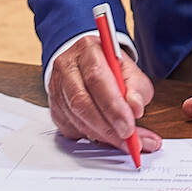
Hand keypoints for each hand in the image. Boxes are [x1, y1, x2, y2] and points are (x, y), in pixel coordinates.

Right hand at [47, 36, 162, 153]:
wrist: (85, 63)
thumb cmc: (109, 67)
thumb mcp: (129, 70)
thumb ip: (137, 88)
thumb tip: (135, 109)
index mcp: (88, 50)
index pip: (97, 78)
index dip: (113, 106)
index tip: (129, 127)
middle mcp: (67, 67)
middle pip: (82, 102)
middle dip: (108, 127)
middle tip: (128, 140)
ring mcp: (56, 89)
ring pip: (76, 119)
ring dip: (102, 135)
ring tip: (123, 140)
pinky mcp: (54, 108)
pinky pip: (71, 129)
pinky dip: (91, 136)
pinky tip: (106, 135)